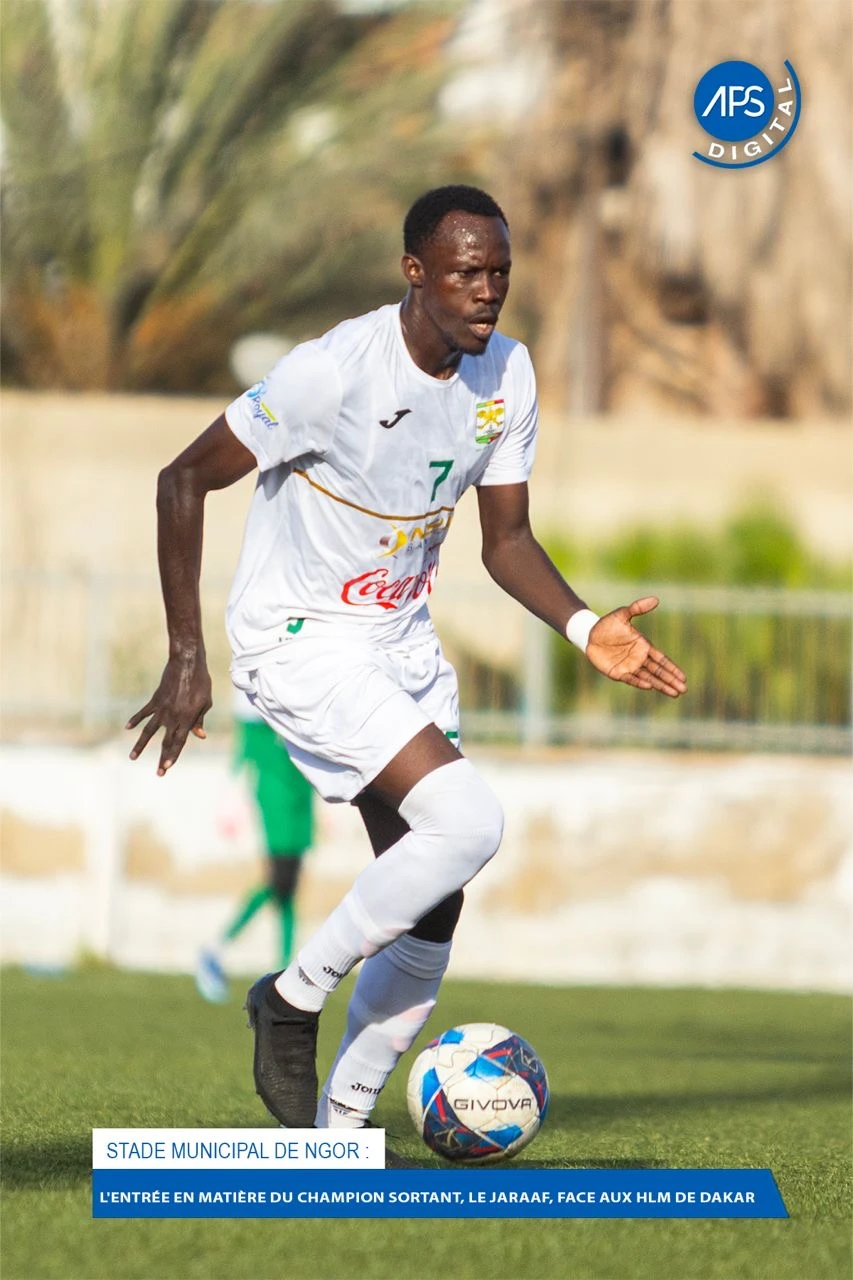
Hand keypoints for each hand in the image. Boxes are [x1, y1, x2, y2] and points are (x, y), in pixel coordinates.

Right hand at [126, 654, 212, 774]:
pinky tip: (127, 728)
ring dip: (140, 745)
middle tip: (159, 773)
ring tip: (132, 758)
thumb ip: (200, 720)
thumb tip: (200, 736)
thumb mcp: (206, 701)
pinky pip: (143, 713)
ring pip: (149, 731)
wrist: (187, 662)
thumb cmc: (201, 682)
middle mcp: (173, 716)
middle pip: (166, 741)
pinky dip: (135, 720)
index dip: (173, 755)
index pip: (179, 741)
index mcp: (187, 718)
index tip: (167, 767)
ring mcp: (162, 708)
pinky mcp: (155, 700)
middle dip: (162, 758)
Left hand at [585, 597, 686, 697]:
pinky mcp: (617, 673)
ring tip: (674, 694)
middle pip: (658, 672)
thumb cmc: (608, 624)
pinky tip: (650, 686)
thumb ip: (638, 608)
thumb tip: (656, 599)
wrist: (590, 634)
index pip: (661, 660)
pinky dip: (640, 682)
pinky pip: (631, 679)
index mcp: (643, 646)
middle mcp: (639, 659)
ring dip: (660, 686)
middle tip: (684, 690)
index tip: (683, 677)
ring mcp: (629, 667)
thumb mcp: (622, 614)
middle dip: (671, 680)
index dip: (672, 668)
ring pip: (648, 678)